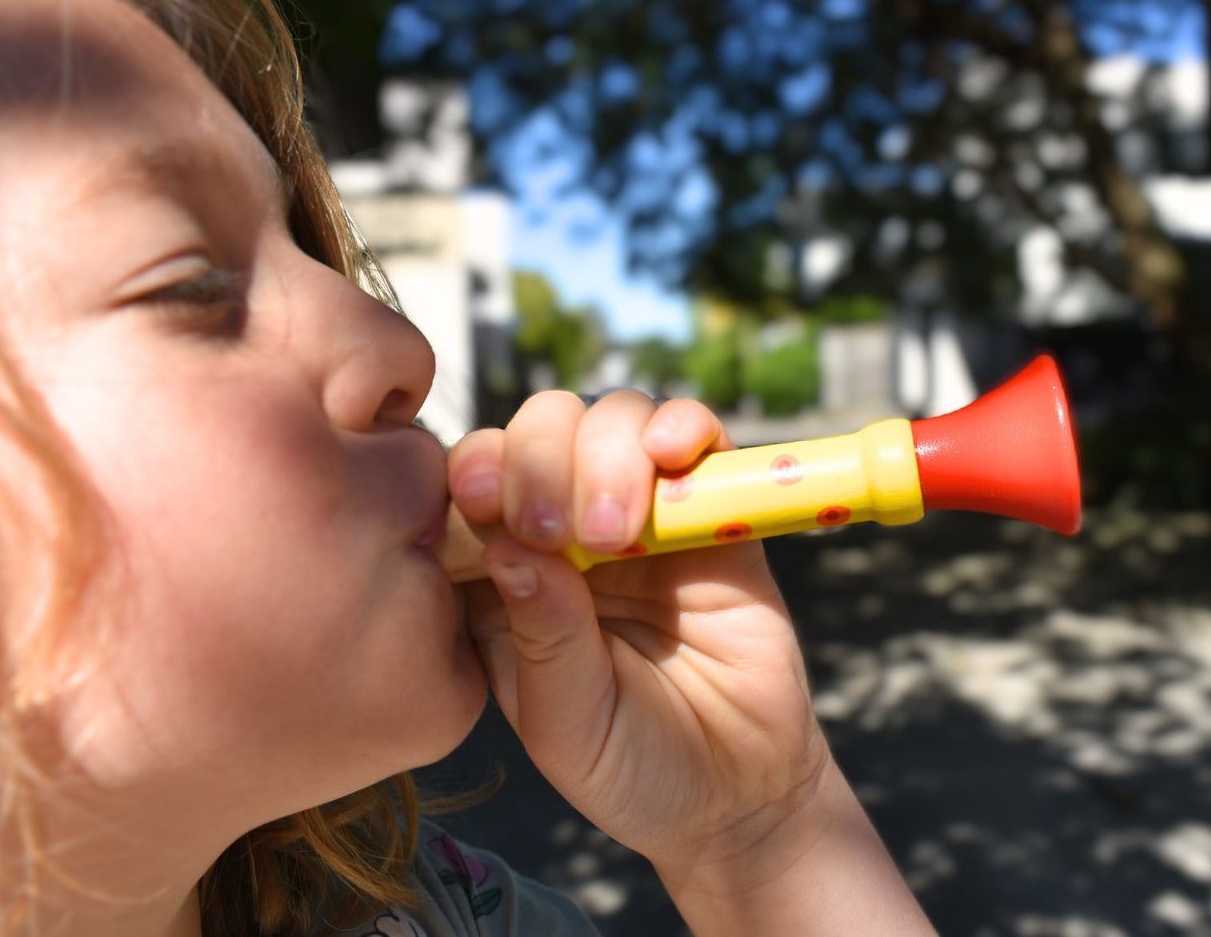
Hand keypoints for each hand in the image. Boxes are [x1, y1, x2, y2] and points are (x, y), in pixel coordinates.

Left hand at [447, 390, 831, 870]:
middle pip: (538, 430)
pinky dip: (683, 425)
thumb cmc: (631, 766)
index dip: (474, 472)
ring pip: (611, 417)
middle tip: (560, 532)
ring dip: (606, 452)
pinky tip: (675, 454)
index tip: (483, 504)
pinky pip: (696, 434)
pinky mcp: (713, 506)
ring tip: (619, 532)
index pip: (472, 484)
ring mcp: (644, 510)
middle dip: (540, 460)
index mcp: (507, 574)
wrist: (738, 792)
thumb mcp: (566, 724)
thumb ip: (543, 637)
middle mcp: (569, 527)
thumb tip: (505, 543)